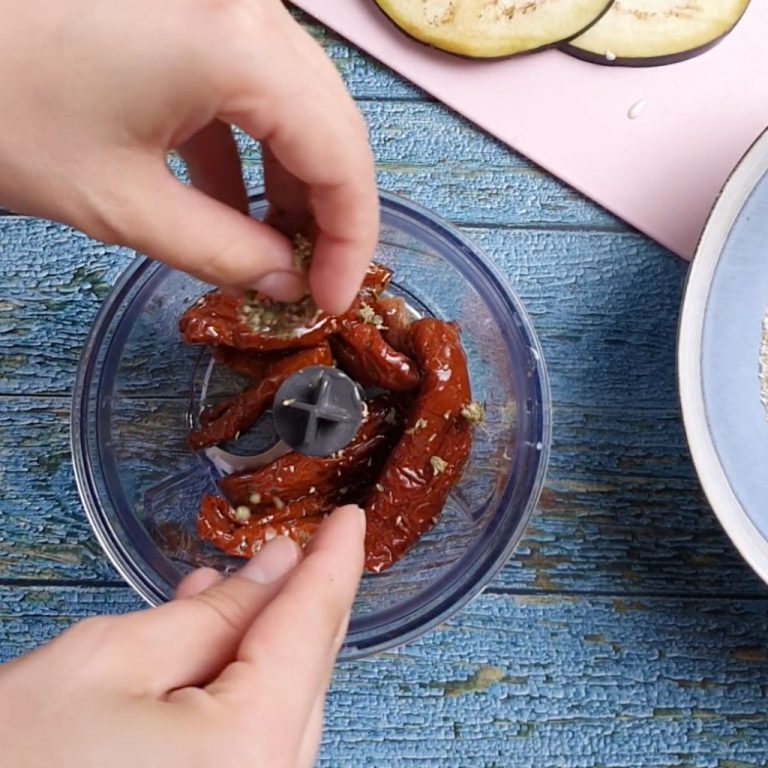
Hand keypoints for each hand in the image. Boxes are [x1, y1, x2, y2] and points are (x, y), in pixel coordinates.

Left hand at [0, 0, 378, 312]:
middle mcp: (247, 8)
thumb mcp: (121, 205)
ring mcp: (222, 2)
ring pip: (300, 106)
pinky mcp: (192, 11)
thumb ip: (222, 253)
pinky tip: (231, 200)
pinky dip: (253, 149)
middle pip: (332, 124)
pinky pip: (253, 86)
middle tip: (312, 278)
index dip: (351, 240)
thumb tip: (287, 283)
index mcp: (236, 46)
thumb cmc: (2, 107)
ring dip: (294, 182)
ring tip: (274, 247)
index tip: (333, 299)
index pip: (340, 156)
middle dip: (331, 212)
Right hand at [0, 506, 364, 767]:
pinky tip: (209, 652)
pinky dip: (239, 689)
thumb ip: (210, 615)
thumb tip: (275, 570)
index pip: (312, 625)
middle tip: (291, 550)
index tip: (350, 522)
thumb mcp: (107, 664)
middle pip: (307, 668)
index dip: (334, 560)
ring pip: (283, 704)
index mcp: (249, 750)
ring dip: (261, 643)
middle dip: (297, 600)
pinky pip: (254, 743)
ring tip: (228, 592)